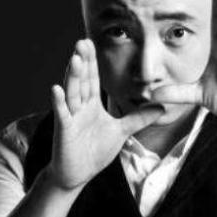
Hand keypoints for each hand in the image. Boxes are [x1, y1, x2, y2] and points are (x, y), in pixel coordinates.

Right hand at [47, 38, 163, 189]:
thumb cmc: (94, 152)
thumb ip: (139, 118)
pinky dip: (58, 102)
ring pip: (72, 93)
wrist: (77, 174)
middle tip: (82, 41)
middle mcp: (79, 108)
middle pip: (82, 80)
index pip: (92, 79)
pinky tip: (56, 89)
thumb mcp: (121, 132)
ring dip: (73, 76)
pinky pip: (62, 115)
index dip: (92, 61)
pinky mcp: (64, 131)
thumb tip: (161, 107)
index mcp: (91, 106)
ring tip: (75, 58)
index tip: (92, 42)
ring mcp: (71, 118)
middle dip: (83, 62)